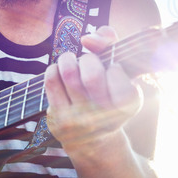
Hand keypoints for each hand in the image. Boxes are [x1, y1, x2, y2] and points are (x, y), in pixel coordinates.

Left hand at [44, 26, 142, 154]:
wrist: (92, 138)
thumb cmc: (107, 93)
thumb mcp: (118, 69)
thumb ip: (110, 43)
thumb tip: (87, 39)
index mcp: (126, 105)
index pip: (117, 73)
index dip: (113, 67)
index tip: (112, 72)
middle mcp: (104, 117)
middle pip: (91, 74)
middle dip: (88, 60)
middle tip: (89, 64)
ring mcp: (79, 119)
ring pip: (68, 72)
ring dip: (68, 59)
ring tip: (71, 62)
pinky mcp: (58, 118)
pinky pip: (51, 80)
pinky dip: (55, 68)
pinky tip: (60, 73)